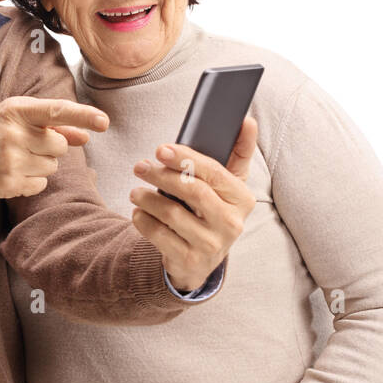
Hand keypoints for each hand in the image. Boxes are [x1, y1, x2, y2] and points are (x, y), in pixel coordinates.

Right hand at [0, 96, 108, 198]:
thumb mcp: (15, 118)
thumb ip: (53, 124)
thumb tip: (88, 135)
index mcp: (16, 109)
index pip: (56, 110)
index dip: (83, 116)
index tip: (104, 122)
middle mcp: (14, 133)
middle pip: (60, 146)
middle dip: (51, 148)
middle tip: (26, 145)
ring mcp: (11, 159)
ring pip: (52, 167)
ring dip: (41, 165)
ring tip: (15, 159)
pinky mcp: (9, 182)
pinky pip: (41, 184)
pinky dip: (31, 182)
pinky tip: (11, 173)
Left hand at [128, 116, 257, 291]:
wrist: (202, 258)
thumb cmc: (212, 210)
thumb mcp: (227, 184)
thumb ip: (238, 152)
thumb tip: (247, 121)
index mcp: (242, 199)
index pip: (213, 172)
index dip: (185, 158)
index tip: (161, 149)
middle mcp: (231, 223)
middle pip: (192, 191)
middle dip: (161, 176)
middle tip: (139, 167)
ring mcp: (212, 245)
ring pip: (172, 214)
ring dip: (147, 198)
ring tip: (135, 191)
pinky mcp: (190, 261)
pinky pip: (159, 236)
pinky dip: (143, 221)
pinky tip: (138, 212)